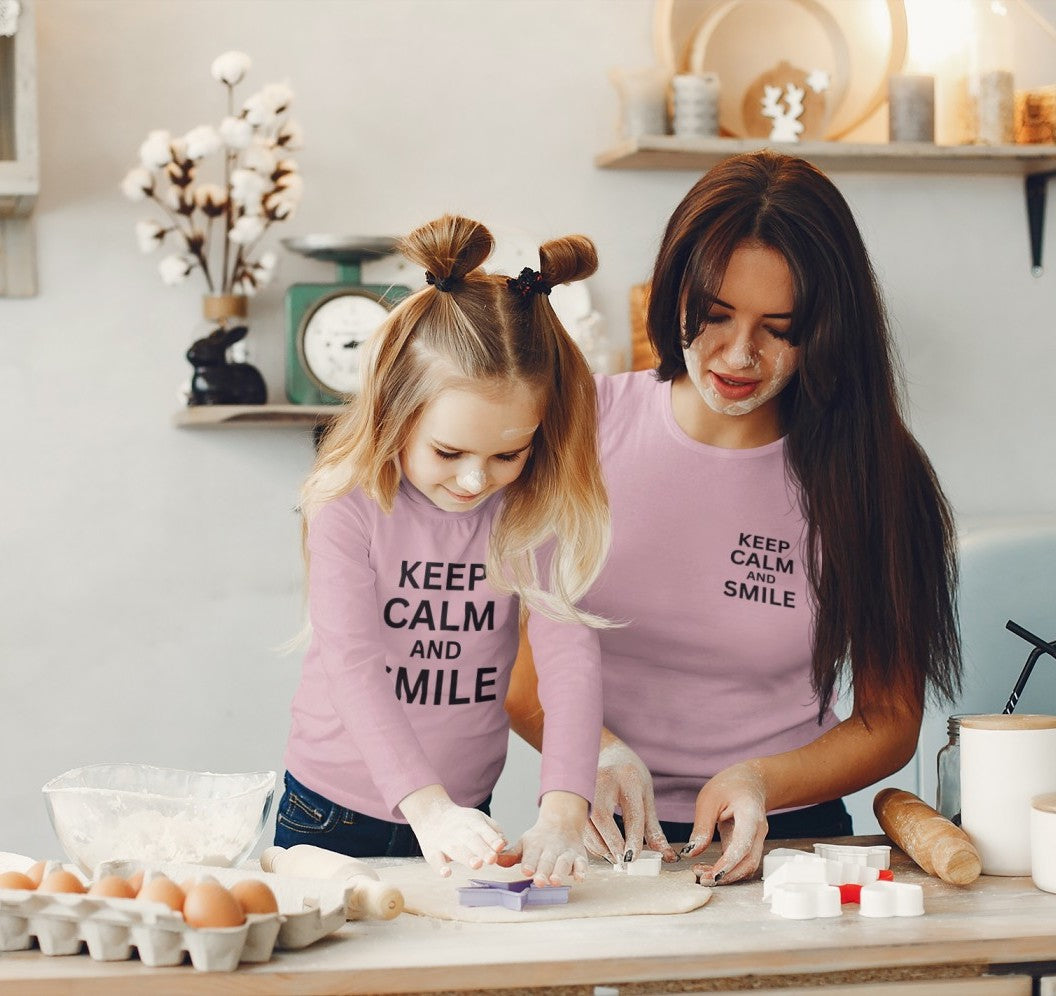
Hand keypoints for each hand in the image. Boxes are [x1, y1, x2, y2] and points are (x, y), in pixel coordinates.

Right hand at [399, 785, 506, 877]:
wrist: (431, 814)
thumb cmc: (461, 821)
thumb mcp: (478, 818)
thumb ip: (493, 830)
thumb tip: (505, 843)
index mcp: (473, 822)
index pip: (485, 831)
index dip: (493, 839)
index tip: (500, 847)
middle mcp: (459, 831)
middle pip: (472, 840)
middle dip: (482, 850)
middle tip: (492, 859)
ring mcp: (445, 841)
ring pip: (456, 850)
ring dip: (467, 857)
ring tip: (477, 865)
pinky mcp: (432, 852)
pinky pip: (435, 859)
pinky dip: (440, 867)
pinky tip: (446, 873)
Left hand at [497, 790, 589, 883]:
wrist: (562, 822)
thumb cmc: (539, 840)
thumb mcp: (524, 844)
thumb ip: (511, 855)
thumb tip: (495, 860)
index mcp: (535, 845)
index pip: (531, 855)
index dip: (529, 863)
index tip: (526, 871)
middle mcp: (551, 848)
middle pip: (547, 860)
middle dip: (544, 871)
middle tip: (540, 882)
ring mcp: (566, 852)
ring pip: (564, 862)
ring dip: (560, 871)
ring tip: (555, 881)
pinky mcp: (579, 857)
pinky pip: (582, 863)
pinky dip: (582, 870)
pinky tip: (579, 878)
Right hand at [584, 733, 676, 864]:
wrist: (605, 750)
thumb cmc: (628, 774)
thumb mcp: (645, 795)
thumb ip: (652, 827)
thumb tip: (666, 856)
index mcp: (628, 778)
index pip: (631, 813)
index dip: (632, 839)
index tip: (632, 858)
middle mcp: (602, 779)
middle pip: (602, 817)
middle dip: (611, 844)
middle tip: (622, 862)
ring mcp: (584, 786)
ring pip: (586, 823)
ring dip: (599, 845)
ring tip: (613, 856)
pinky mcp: (573, 795)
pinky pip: (578, 824)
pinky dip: (589, 839)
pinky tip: (601, 846)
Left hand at [683, 760, 767, 884]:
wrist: (750, 781)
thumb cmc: (729, 786)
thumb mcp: (709, 799)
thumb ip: (702, 826)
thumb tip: (691, 852)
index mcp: (750, 815)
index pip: (743, 845)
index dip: (728, 863)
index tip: (712, 875)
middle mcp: (759, 831)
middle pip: (749, 862)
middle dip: (727, 875)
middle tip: (702, 879)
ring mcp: (757, 840)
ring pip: (747, 866)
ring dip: (727, 875)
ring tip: (702, 874)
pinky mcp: (750, 846)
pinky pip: (742, 863)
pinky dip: (728, 870)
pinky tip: (710, 869)